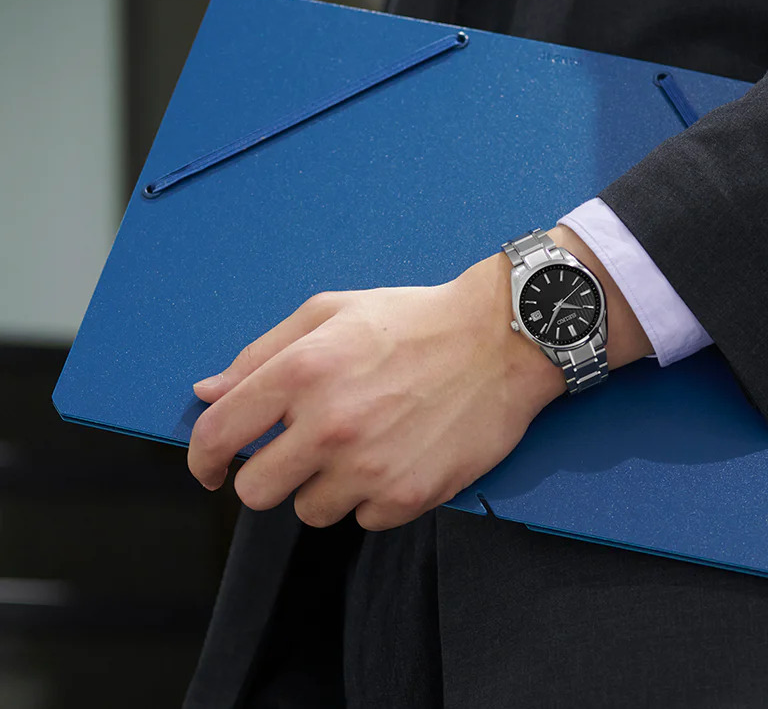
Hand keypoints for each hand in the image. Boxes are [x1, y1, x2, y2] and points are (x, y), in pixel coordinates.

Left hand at [187, 225, 651, 530]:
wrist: (499, 341)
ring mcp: (370, 466)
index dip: (203, 458)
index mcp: (302, 371)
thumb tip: (206, 393)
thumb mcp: (331, 312)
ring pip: (310, 511)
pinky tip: (396, 457)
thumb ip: (260, 353)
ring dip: (325, 486)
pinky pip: (363, 520)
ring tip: (362, 446)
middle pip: (257, 491)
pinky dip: (372, 497)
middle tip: (301, 450)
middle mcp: (330, 424)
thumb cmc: (413, 321)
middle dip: (269, 474)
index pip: (219, 435)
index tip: (211, 468)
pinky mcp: (409, 496)